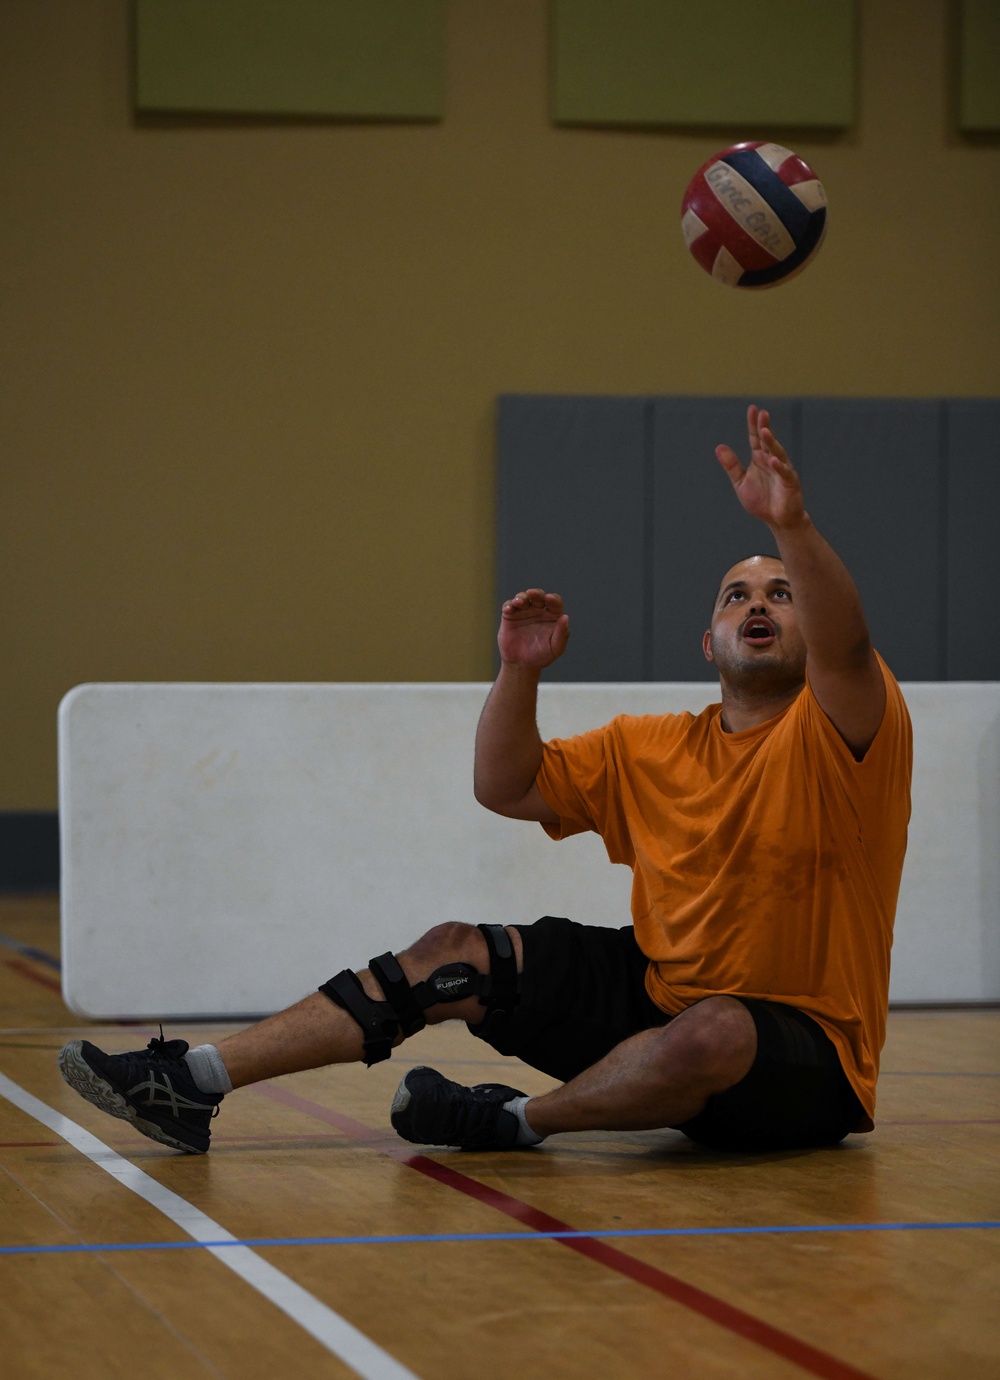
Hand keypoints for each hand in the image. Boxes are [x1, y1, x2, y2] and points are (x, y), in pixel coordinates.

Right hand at [498, 589, 568, 667]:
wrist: (521, 664)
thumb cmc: (541, 656)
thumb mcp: (555, 648)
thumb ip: (561, 634)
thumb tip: (565, 617)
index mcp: (552, 616)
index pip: (555, 602)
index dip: (553, 599)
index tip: (549, 599)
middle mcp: (538, 610)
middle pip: (538, 596)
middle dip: (535, 593)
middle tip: (531, 593)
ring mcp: (524, 612)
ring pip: (523, 597)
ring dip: (521, 597)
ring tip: (518, 603)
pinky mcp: (510, 615)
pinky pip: (509, 606)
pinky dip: (508, 605)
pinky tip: (509, 609)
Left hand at [715, 405, 806, 531]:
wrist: (777, 519)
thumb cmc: (761, 500)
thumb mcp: (741, 482)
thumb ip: (731, 466)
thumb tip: (719, 447)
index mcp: (759, 458)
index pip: (755, 438)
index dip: (753, 424)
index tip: (752, 409)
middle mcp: (771, 460)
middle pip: (767, 441)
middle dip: (764, 427)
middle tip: (762, 413)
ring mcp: (782, 470)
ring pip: (777, 453)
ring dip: (772, 442)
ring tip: (765, 432)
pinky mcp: (790, 482)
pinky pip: (784, 473)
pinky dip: (778, 467)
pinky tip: (772, 460)